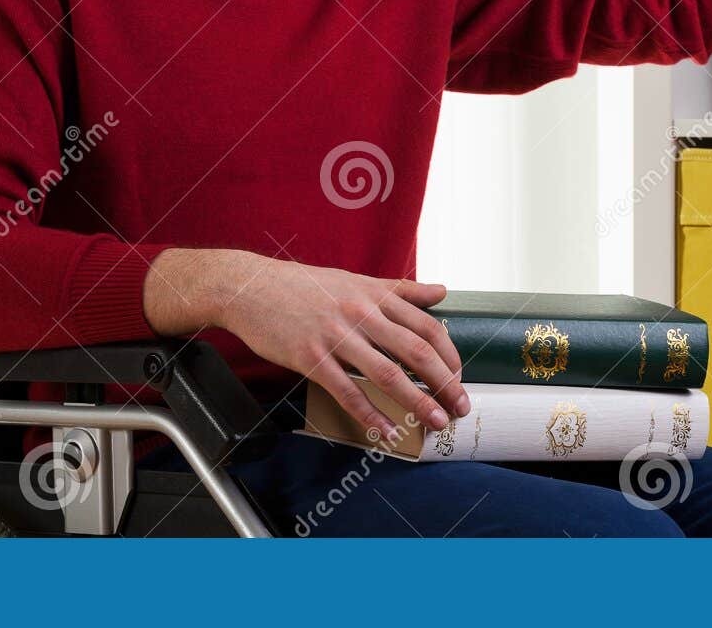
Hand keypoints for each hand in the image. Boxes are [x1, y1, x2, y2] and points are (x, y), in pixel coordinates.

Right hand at [145, 249, 467, 438]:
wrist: (251, 287)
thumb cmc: (304, 285)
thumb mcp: (356, 279)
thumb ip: (400, 289)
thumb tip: (441, 290)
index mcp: (374, 295)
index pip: (427, 326)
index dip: (450, 354)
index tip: (459, 376)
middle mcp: (361, 313)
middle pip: (416, 351)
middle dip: (444, 383)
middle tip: (460, 407)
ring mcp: (336, 336)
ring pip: (386, 374)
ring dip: (417, 402)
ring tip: (436, 422)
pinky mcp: (311, 357)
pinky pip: (346, 391)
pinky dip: (369, 415)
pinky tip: (386, 431)